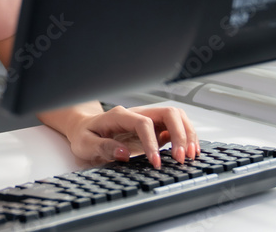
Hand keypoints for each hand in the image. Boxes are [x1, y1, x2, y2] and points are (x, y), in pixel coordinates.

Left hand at [63, 104, 198, 168]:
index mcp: (119, 115)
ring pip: (176, 117)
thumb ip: (103, 147)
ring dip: (187, 134)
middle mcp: (137, 113)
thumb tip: (123, 153)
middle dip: (179, 135)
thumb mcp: (85, 144)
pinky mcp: (154, 128)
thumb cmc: (85, 135)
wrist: (85, 128)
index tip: (156, 162)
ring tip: (190, 156)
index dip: (152, 142)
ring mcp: (148, 119)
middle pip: (168, 113)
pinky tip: (188, 152)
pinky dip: (186, 138)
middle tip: (181, 158)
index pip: (144, 122)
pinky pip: (175, 127)